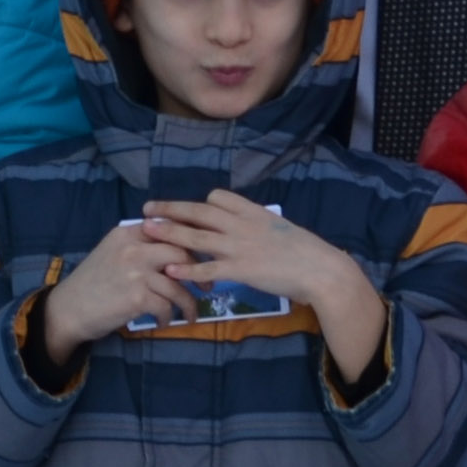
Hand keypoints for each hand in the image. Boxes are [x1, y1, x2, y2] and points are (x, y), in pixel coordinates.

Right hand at [35, 217, 197, 363]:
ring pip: (178, 284)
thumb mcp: (113, 252)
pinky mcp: (136, 296)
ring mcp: (135, 271)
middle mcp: (133, 248)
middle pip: (181, 252)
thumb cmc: (93, 282)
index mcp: (128, 232)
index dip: (193, 241)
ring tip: (190, 314)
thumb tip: (178, 247)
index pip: (170, 228)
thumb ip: (140, 245)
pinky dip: (169, 317)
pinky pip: (167, 306)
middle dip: (200, 271)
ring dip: (189, 303)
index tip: (204, 256)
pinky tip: (163, 322)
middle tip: (207, 286)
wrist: (68, 309)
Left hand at [143, 193, 382, 381]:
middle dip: (171, 209)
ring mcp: (239, 246)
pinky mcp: (240, 269)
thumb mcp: (280, 228)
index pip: (218, 197)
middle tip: (147, 208)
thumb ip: (259, 225)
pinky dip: (187, 268)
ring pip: (196, 236)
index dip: (199, 202)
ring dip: (169, 233)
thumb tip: (249, 228)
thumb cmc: (304, 251)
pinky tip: (170, 270)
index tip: (186, 208)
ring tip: (146, 232)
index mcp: (252, 211)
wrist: (320, 269)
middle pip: (198, 211)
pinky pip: (208, 268)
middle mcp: (241, 224)